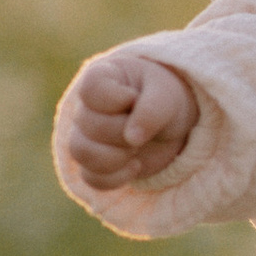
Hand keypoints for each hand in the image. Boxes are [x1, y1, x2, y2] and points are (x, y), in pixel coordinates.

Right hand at [64, 51, 198, 186]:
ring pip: (82, 153)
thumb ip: (152, 109)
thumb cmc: (165, 98)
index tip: (135, 98)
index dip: (115, 100)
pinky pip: (91, 178)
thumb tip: (132, 138)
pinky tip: (136, 166)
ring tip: (137, 149)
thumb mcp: (167, 95)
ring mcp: (86, 137)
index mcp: (101, 78)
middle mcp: (87, 107)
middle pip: (90, 125)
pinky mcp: (94, 164)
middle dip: (123, 132)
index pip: (90, 89)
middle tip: (144, 129)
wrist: (173, 124)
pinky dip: (116, 178)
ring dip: (116, 157)